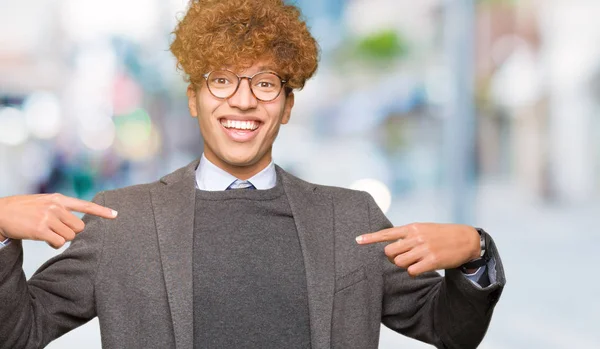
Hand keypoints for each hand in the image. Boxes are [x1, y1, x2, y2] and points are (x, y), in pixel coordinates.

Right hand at [0, 193, 116, 248]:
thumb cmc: (22, 210)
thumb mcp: (43, 203)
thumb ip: (60, 209)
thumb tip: (76, 225)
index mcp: (58, 199)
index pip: (85, 205)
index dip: (101, 211)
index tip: (116, 215)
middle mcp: (56, 206)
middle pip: (79, 227)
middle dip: (71, 233)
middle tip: (57, 231)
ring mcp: (48, 217)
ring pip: (69, 236)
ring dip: (61, 239)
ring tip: (47, 234)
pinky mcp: (40, 229)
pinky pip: (58, 243)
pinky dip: (54, 244)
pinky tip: (44, 240)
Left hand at [356, 223, 479, 276]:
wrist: (466, 240)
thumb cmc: (441, 235)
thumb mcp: (423, 229)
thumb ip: (406, 235)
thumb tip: (389, 246)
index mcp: (412, 227)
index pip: (387, 233)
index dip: (371, 237)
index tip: (357, 240)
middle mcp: (416, 237)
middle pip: (389, 252)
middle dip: (392, 257)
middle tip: (404, 256)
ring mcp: (424, 249)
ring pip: (399, 262)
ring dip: (404, 265)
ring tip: (416, 261)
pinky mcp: (432, 260)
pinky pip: (411, 271)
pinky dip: (413, 272)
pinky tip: (421, 267)